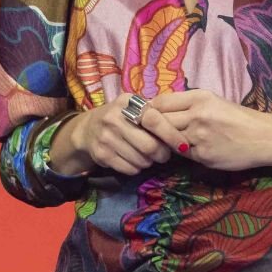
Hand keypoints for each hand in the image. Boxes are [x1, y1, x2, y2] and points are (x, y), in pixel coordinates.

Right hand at [53, 93, 173, 178]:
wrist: (88, 129)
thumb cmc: (121, 118)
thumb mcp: (134, 108)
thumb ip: (155, 115)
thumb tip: (182, 131)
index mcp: (128, 102)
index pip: (155, 120)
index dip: (172, 135)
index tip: (183, 146)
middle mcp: (114, 118)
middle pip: (150, 146)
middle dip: (162, 154)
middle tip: (163, 155)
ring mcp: (106, 137)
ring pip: (141, 160)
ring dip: (149, 162)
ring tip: (145, 156)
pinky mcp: (101, 154)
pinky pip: (129, 169)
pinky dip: (136, 168)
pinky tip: (133, 160)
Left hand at [148, 90, 271, 173]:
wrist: (265, 138)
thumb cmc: (239, 118)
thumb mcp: (214, 101)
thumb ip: (188, 104)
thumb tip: (159, 110)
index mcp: (200, 97)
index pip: (160, 102)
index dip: (150, 110)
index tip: (147, 115)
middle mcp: (197, 115)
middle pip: (159, 120)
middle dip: (151, 127)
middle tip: (149, 131)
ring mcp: (199, 137)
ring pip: (167, 139)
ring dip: (164, 141)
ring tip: (166, 140)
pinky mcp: (202, 156)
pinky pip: (182, 154)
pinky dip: (181, 152)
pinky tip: (189, 149)